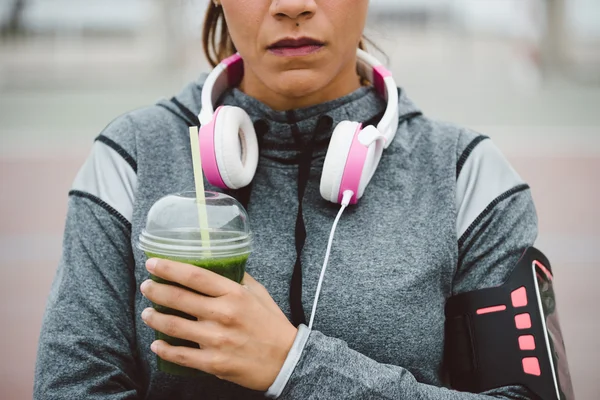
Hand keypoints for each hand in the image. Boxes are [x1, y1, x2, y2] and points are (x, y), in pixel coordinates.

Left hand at [139, 258, 297, 390]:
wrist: (286, 360)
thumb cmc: (272, 324)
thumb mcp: (259, 294)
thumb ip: (239, 279)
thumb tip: (220, 265)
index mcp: (234, 294)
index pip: (195, 276)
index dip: (170, 268)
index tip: (153, 263)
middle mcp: (223, 314)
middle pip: (179, 298)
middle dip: (156, 290)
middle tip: (146, 286)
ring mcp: (216, 340)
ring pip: (174, 326)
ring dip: (154, 317)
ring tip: (147, 313)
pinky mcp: (213, 362)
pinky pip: (180, 355)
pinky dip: (164, 349)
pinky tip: (157, 344)